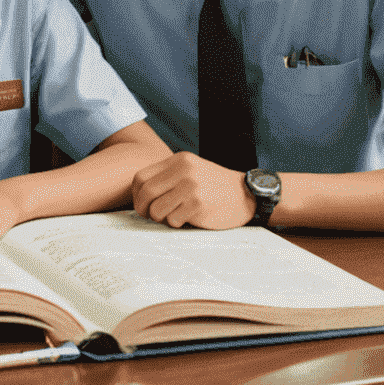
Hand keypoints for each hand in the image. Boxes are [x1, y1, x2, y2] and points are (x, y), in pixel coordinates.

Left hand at [132, 151, 256, 229]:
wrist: (247, 195)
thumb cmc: (214, 186)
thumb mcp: (190, 170)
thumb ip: (168, 177)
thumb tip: (139, 195)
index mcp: (178, 160)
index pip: (141, 177)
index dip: (136, 194)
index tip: (141, 204)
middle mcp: (183, 170)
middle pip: (146, 193)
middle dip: (142, 208)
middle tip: (149, 216)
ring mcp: (191, 187)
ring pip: (157, 209)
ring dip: (160, 218)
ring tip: (171, 216)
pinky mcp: (199, 204)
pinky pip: (173, 220)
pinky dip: (176, 223)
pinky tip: (186, 219)